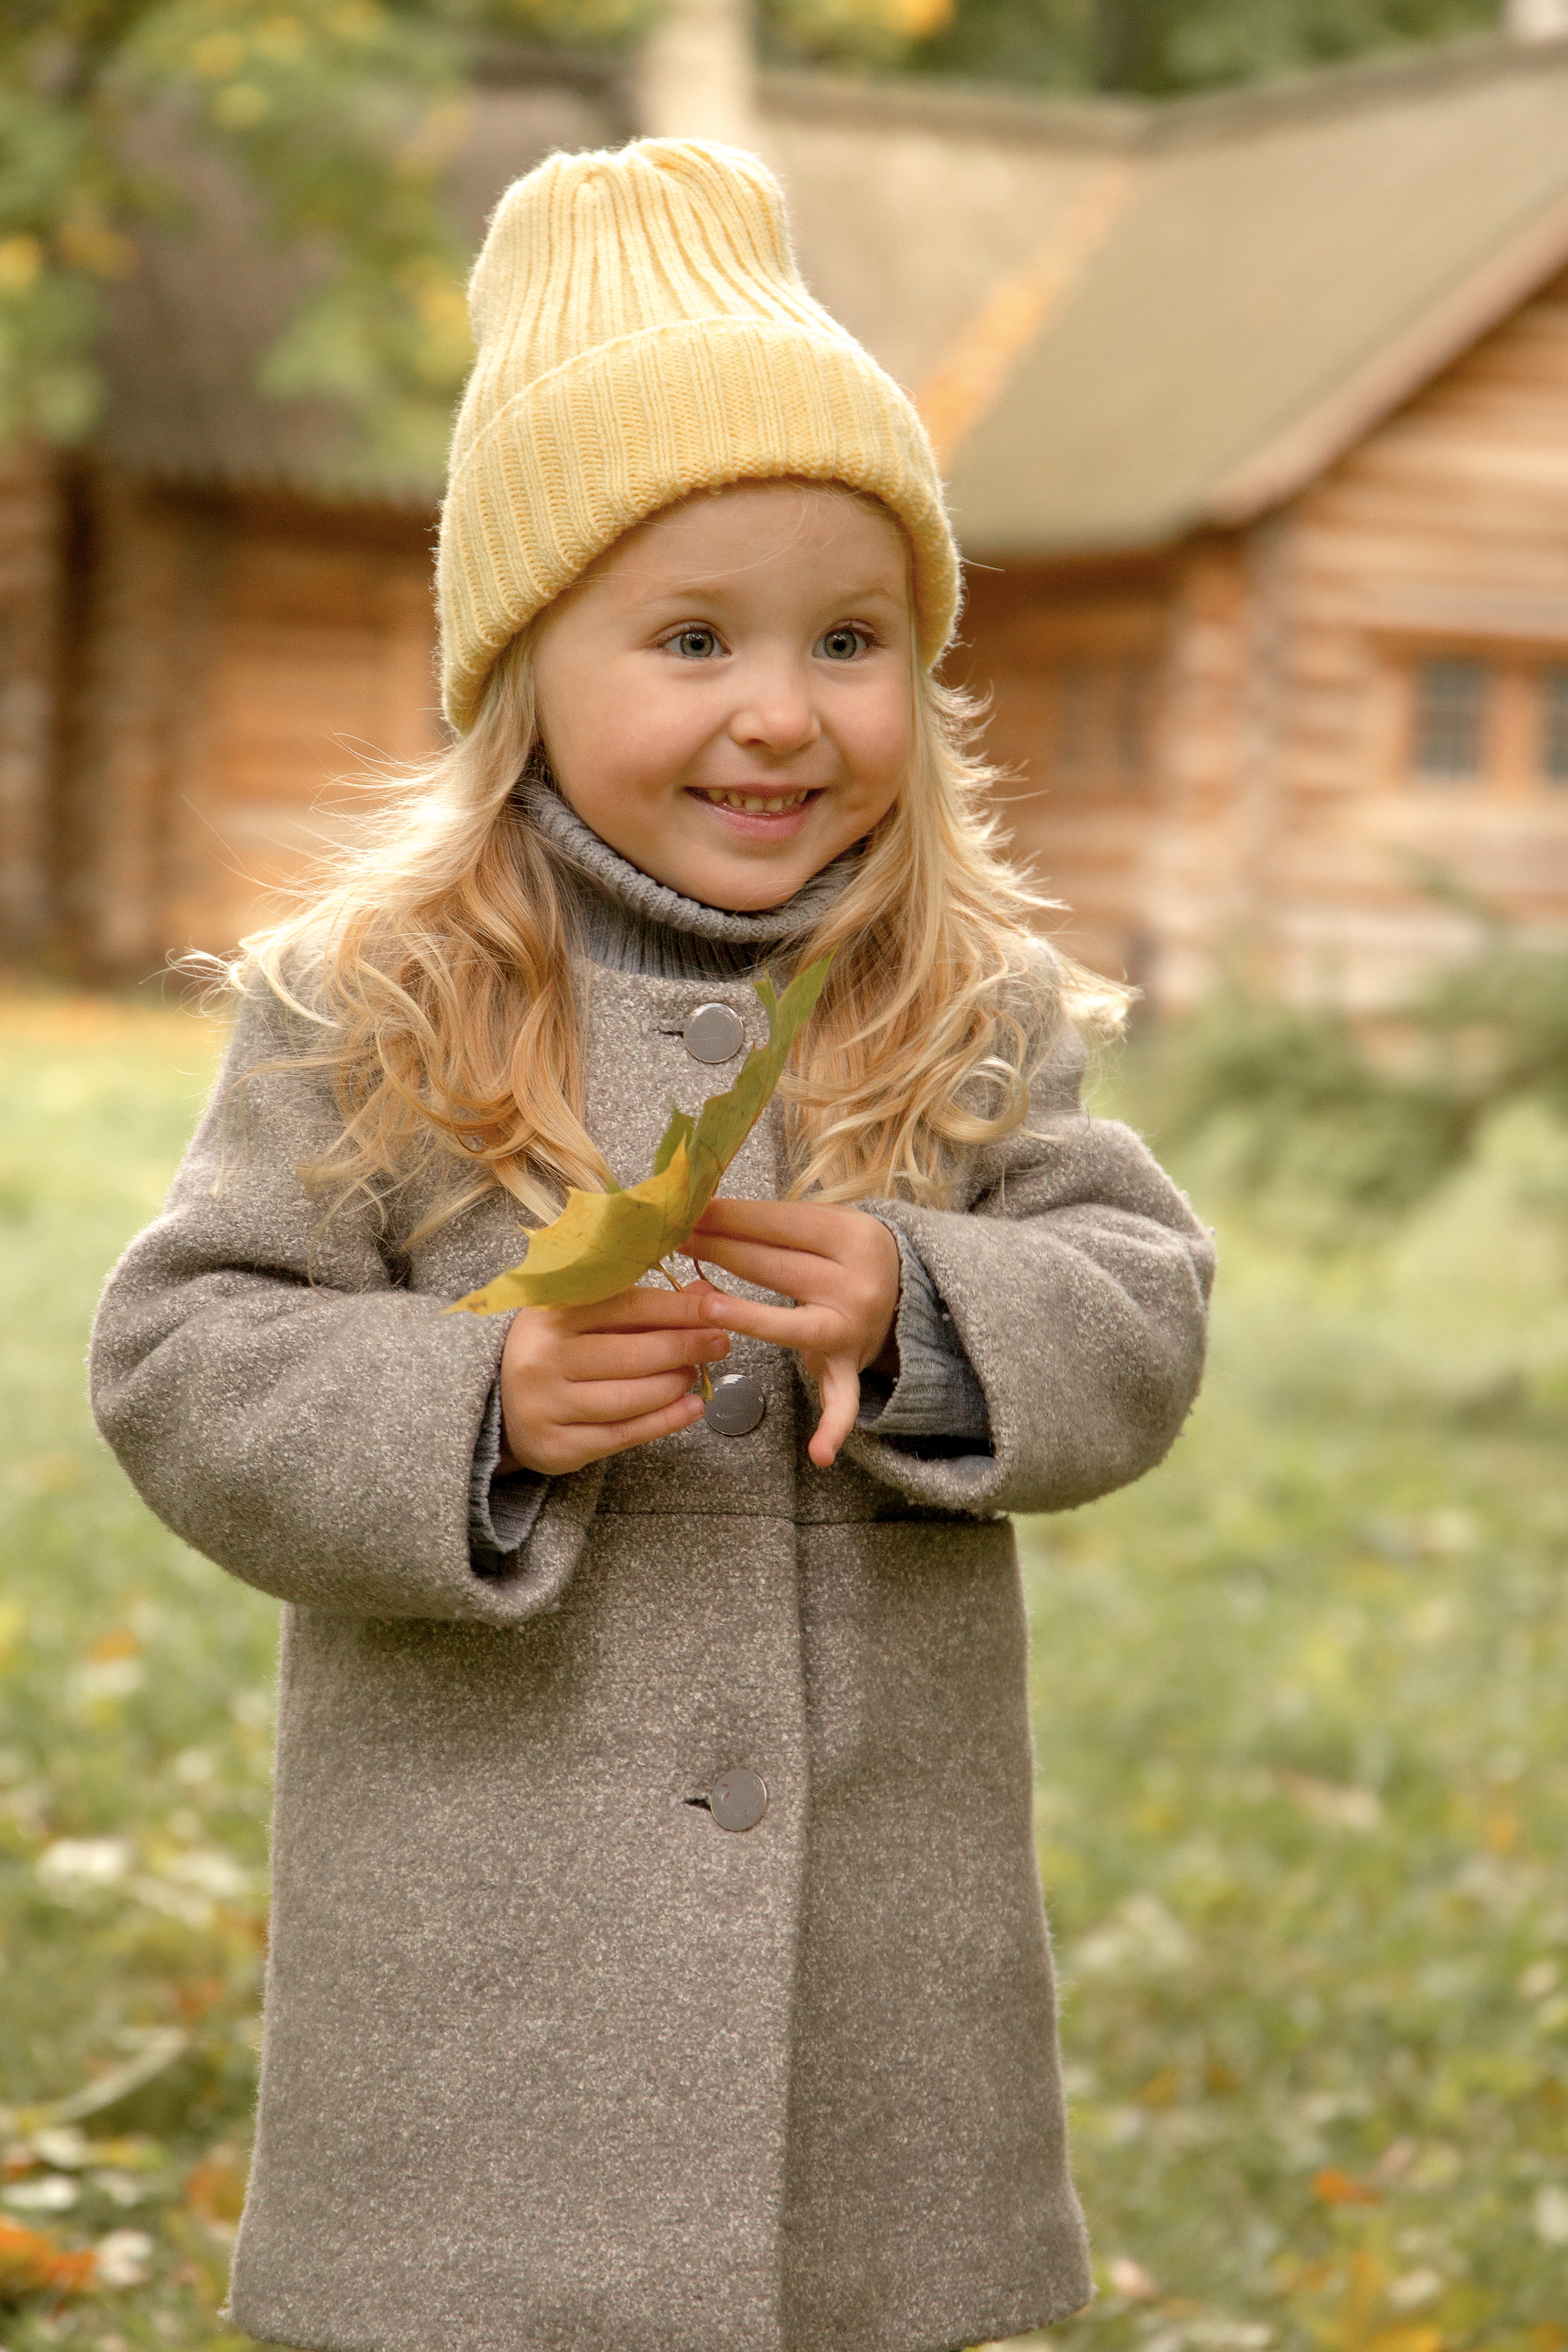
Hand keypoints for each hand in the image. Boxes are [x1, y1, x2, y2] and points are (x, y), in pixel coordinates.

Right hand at [498, 1283, 729, 1475]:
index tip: (716, 1309)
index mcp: (551, 1315)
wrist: (501, 1401)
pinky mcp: (557, 1446)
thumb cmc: (557, 1350)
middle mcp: (543, 1359)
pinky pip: (623, 1436)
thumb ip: (642, 1305)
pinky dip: (665, 1422)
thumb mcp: (587, 1316)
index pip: (627, 1307)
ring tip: (696, 1374)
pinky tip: (692, 1408)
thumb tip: (706, 1293)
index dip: (678, 1309)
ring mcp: (546, 1406)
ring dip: (675, 1385)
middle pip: (632, 1355)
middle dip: (686, 1348)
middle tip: (720, 1343)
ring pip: (630, 1398)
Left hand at [687, 1199, 900, 1468]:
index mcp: (850, 1237)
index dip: (730, 1217)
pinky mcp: (849, 1367)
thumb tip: (698, 1221)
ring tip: (702, 1310)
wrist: (904, 1286)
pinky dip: (834, 1428)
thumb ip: (769, 1225)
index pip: (779, 1225)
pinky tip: (819, 1455)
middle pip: (776, 1269)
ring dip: (746, 1317)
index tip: (688, 1211)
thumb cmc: (843, 1249)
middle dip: (721, 1252)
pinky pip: (842, 1400)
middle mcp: (855, 1285)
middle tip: (675, 1241)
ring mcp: (852, 1331)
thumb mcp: (822, 1222)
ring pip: (792, 1326)